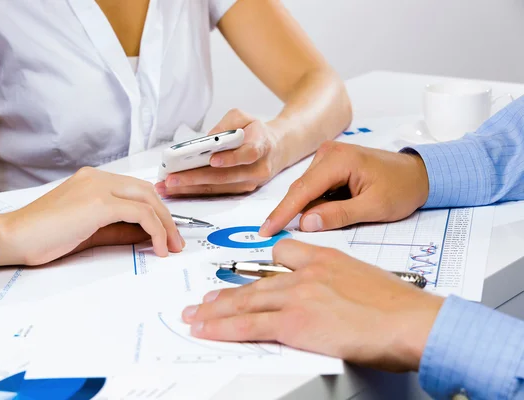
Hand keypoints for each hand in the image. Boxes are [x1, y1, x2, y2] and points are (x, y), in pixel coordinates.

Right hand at [0, 167, 184, 265]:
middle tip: (176, 241)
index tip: (168, 232)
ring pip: (148, 200)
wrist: (12, 238)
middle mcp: (98, 178)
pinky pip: (140, 213)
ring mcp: (98, 187)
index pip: (136, 190)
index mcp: (94, 180)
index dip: (157, 211)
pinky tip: (158, 247)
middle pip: (147, 192)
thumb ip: (119, 229)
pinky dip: (155, 230)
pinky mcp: (99, 203)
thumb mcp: (90, 231)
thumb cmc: (44, 237)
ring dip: (165, 225)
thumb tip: (148, 234)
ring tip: (171, 247)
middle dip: (167, 217)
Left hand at [155, 109, 285, 196]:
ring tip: (167, 187)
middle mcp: (257, 169)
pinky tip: (176, 191)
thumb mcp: (244, 117)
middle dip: (195, 178)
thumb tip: (205, 141)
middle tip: (171, 178)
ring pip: (217, 188)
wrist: (276, 149)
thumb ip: (226, 124)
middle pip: (225, 177)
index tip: (213, 159)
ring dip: (190, 189)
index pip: (248, 154)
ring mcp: (249, 183)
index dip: (231, 158)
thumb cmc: (255, 131)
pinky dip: (194, 192)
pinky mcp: (240, 192)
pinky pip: (216, 193)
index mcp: (262, 146)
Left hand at [182, 240, 442, 371]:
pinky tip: (208, 330)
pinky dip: (223, 327)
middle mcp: (306, 272)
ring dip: (216, 310)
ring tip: (196, 315)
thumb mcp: (365, 279)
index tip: (250, 275)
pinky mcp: (295, 322)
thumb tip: (334, 298)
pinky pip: (249, 324)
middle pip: (256, 282)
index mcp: (324, 257)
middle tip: (206, 300)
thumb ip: (340, 282)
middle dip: (226, 293)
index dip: (263, 266)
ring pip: (246, 301)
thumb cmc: (399, 306)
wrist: (411, 320)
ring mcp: (298, 296)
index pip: (283, 253)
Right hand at [260, 142, 429, 235]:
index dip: (282, 213)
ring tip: (333, 219)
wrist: (420, 173)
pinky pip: (315, 188)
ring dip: (309, 209)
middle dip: (293, 214)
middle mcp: (328, 153)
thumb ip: (339, 215)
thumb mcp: (374, 207)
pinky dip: (316, 204)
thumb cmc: (402, 187)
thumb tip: (306, 223)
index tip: (266, 230)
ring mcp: (328, 157)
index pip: (302, 190)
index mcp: (339, 160)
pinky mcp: (330, 165)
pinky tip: (328, 212)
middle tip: (281, 235)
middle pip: (301, 190)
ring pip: (306, 191)